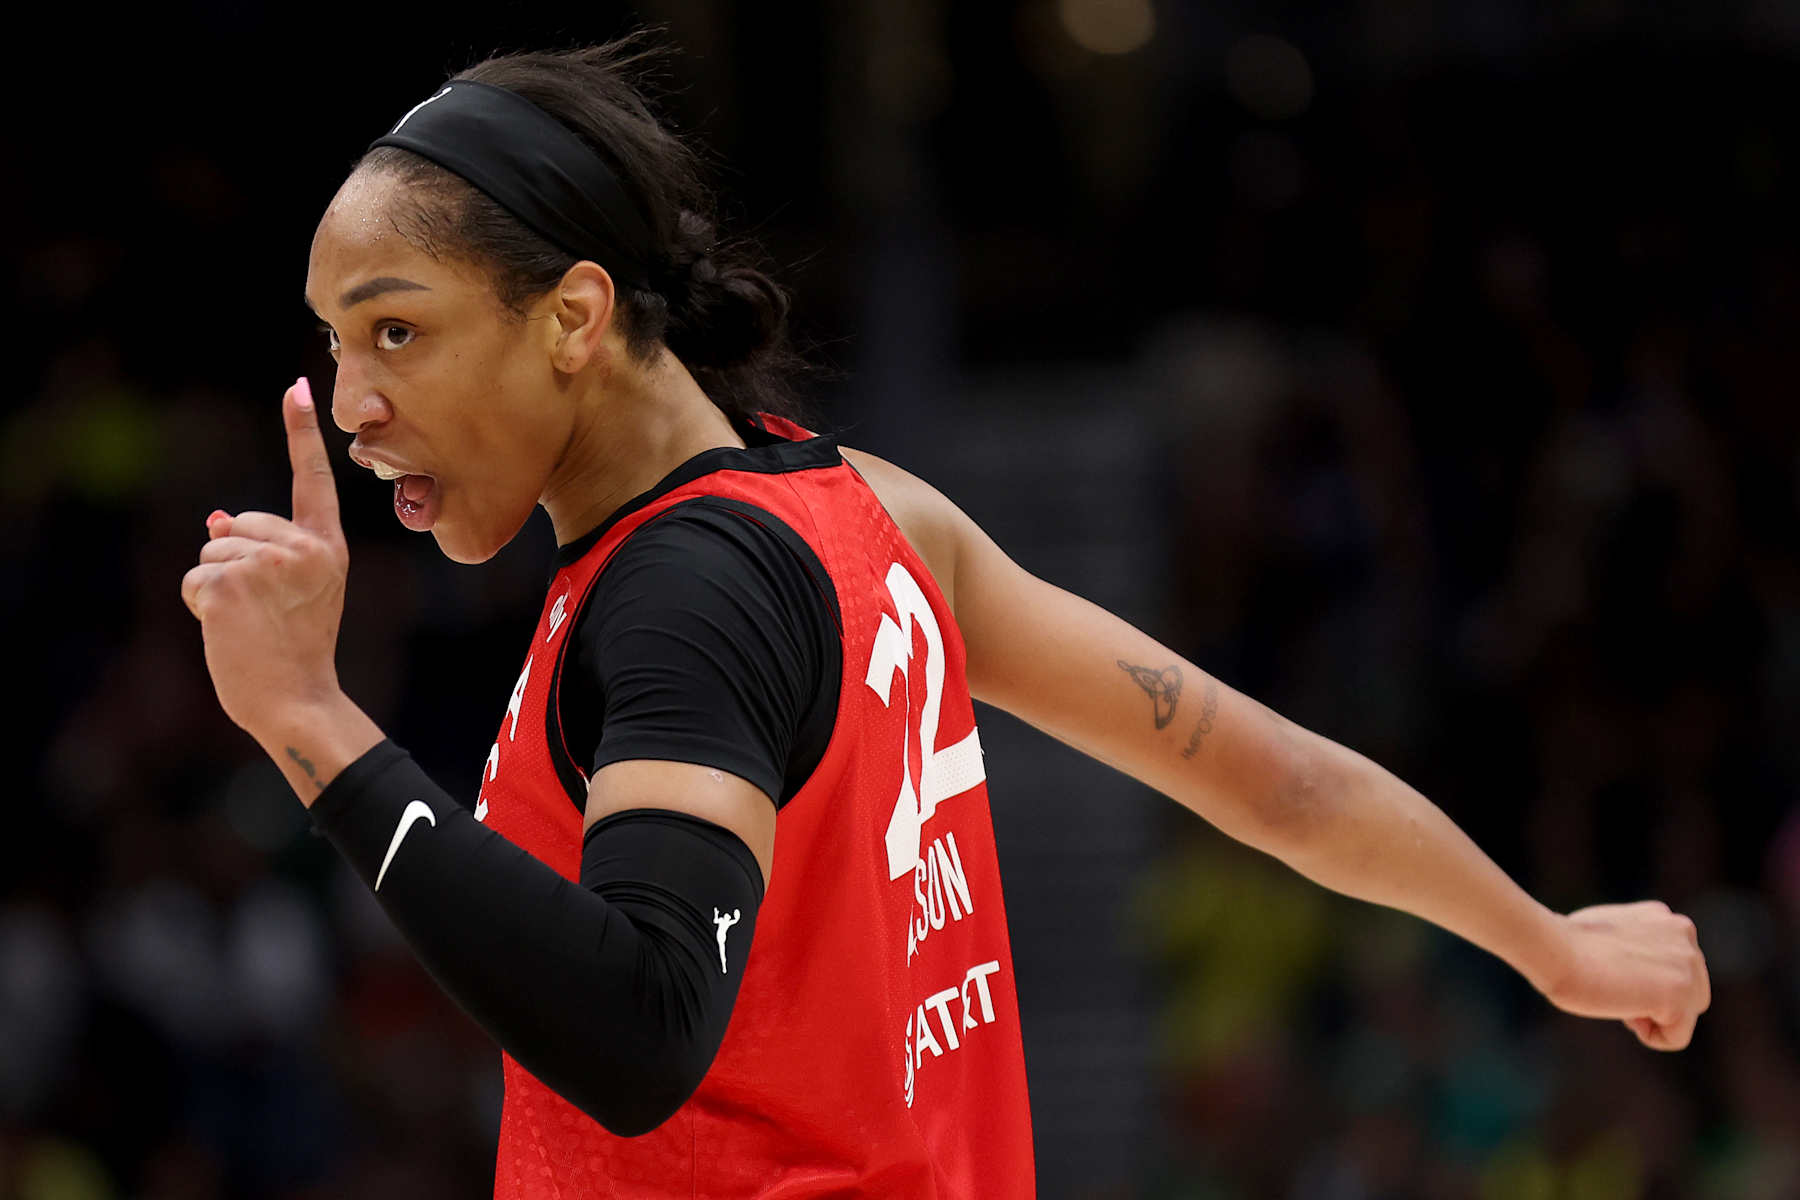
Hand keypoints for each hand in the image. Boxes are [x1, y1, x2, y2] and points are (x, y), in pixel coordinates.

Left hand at [183, 378, 348, 746]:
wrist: (296, 699)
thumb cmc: (295, 648)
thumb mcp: (295, 592)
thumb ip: (268, 551)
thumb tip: (215, 520)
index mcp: (327, 547)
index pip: (312, 481)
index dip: (301, 432)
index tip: (297, 387)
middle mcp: (302, 549)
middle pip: (238, 525)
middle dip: (233, 561)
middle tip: (264, 611)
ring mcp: (266, 565)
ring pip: (211, 551)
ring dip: (215, 586)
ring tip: (248, 621)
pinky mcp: (228, 584)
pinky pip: (194, 578)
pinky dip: (199, 605)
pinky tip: (229, 629)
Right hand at [1539, 900, 1710, 1049]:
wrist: (1553, 949)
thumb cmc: (1561, 944)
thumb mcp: (1605, 932)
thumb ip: (1633, 943)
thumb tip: (1636, 969)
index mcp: (1664, 918)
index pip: (1673, 968)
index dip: (1640, 982)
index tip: (1607, 971)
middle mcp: (1684, 933)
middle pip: (1689, 991)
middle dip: (1654, 1000)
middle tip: (1612, 988)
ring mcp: (1688, 963)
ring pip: (1686, 1014)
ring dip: (1651, 1016)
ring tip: (1617, 996)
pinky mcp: (1681, 994)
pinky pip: (1676, 1038)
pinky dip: (1650, 1036)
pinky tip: (1622, 1011)